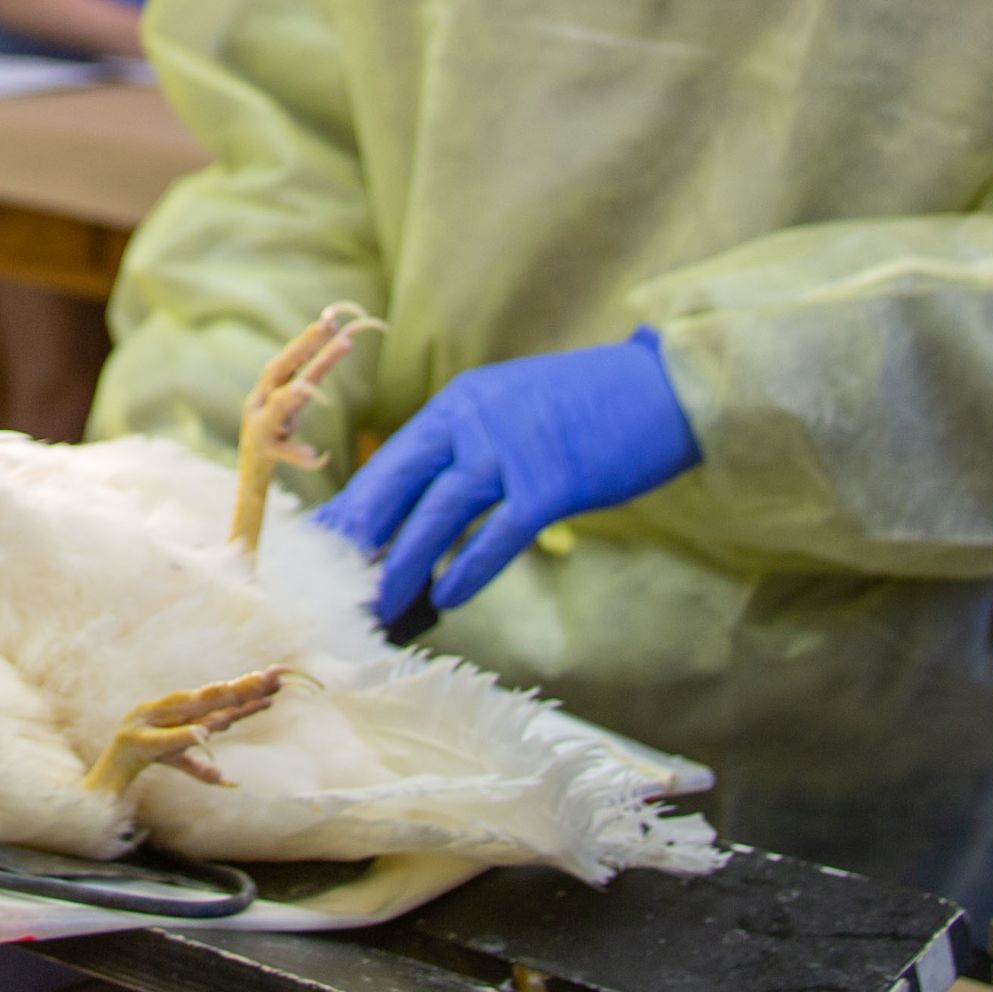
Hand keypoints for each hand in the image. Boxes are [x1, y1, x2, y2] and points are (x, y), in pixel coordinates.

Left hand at [312, 332, 697, 631]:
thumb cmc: (590, 407)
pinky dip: (469, 570)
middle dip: (364, 534)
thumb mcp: (514, 409)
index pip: (393, 457)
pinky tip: (447, 599)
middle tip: (338, 579)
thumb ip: (471, 445)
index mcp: (461, 401)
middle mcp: (475, 420)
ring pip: (439, 512)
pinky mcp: (551, 484)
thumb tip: (428, 501)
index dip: (358, 502)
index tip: (328, 540)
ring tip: (383, 601)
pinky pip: (498, 535)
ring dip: (406, 561)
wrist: (664, 390)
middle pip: (399, 481)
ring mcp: (511, 450)